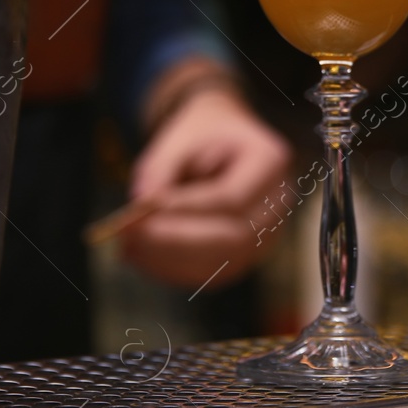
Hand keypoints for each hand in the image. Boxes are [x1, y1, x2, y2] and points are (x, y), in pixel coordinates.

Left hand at [121, 87, 292, 288]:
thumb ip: (160, 173)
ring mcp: (268, 234)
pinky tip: (143, 257)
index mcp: (270, 161)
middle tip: (131, 237)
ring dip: (172, 261)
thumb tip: (142, 213)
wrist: (220, 138)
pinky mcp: (246, 255)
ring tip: (129, 248)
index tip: (143, 211)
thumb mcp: (177, 140)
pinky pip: (213, 273)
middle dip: (177, 242)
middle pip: (234, 239)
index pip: (230, 198)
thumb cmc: (199, 134)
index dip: (186, 209)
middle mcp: (278, 204)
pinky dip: (175, 269)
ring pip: (223, 263)